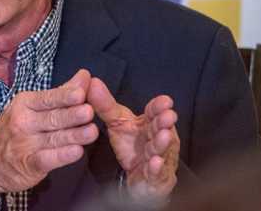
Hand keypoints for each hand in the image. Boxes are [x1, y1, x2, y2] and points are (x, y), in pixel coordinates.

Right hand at [0, 69, 98, 203]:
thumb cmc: (13, 129)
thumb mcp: (30, 106)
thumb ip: (60, 94)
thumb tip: (84, 76)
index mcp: (25, 103)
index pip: (48, 98)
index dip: (65, 96)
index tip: (81, 93)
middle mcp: (23, 121)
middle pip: (53, 117)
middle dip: (72, 115)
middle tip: (89, 112)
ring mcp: (25, 144)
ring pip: (54, 138)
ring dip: (74, 135)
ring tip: (92, 132)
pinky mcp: (28, 165)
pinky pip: (47, 159)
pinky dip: (62, 156)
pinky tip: (76, 152)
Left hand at [87, 78, 178, 202]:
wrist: (135, 176)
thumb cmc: (131, 145)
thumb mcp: (116, 122)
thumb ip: (104, 104)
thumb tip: (92, 82)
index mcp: (149, 124)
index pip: (154, 113)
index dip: (159, 108)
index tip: (165, 101)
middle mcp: (157, 139)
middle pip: (160, 129)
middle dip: (164, 123)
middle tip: (168, 115)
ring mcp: (159, 158)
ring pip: (161, 150)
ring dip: (162, 143)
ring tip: (164, 135)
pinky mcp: (156, 178)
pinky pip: (157, 173)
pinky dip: (157, 168)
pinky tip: (155, 162)